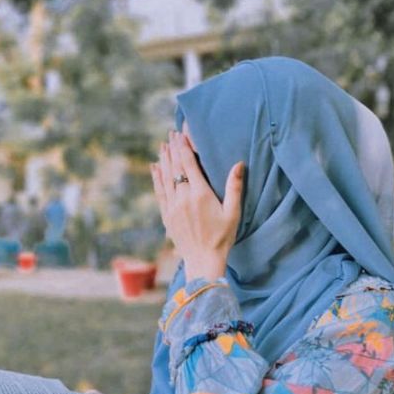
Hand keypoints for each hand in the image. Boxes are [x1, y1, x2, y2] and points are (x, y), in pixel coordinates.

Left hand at [150, 130, 244, 281]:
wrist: (203, 260)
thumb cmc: (222, 237)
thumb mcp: (233, 213)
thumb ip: (234, 187)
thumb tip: (238, 164)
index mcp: (200, 194)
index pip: (189, 164)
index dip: (184, 146)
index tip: (181, 133)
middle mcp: (183, 198)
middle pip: (175, 167)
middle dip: (173, 149)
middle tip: (171, 134)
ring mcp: (172, 207)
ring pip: (165, 178)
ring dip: (164, 160)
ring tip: (163, 146)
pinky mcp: (167, 216)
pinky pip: (159, 192)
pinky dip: (156, 178)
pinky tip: (155, 168)